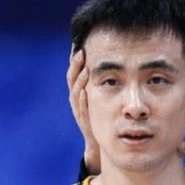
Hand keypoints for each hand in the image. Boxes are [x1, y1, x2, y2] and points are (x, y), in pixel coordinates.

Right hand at [67, 46, 100, 174]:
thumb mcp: (103, 95)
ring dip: (80, 81)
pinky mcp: (84, 122)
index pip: (75, 70)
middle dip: (75, 65)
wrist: (100, 141)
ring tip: (85, 70)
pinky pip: (82, 110)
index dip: (75, 58)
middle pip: (72, 79)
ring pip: (75, 93)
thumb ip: (103, 80)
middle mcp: (78, 99)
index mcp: (81, 90)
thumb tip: (113, 60)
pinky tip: (85, 92)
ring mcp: (80, 110)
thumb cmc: (103, 116)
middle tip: (80, 51)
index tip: (78, 43)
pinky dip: (83, 101)